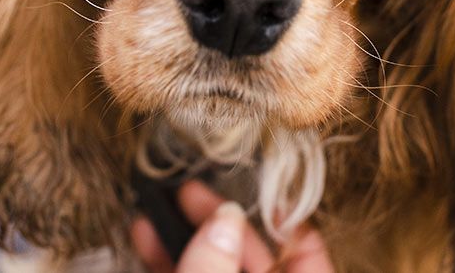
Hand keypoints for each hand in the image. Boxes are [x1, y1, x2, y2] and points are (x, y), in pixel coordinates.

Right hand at [131, 181, 333, 272]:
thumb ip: (216, 266)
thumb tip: (226, 219)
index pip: (309, 257)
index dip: (289, 222)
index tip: (260, 190)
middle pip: (255, 257)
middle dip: (221, 222)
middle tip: (191, 191)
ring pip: (216, 266)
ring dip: (187, 236)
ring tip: (161, 204)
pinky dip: (170, 258)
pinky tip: (145, 233)